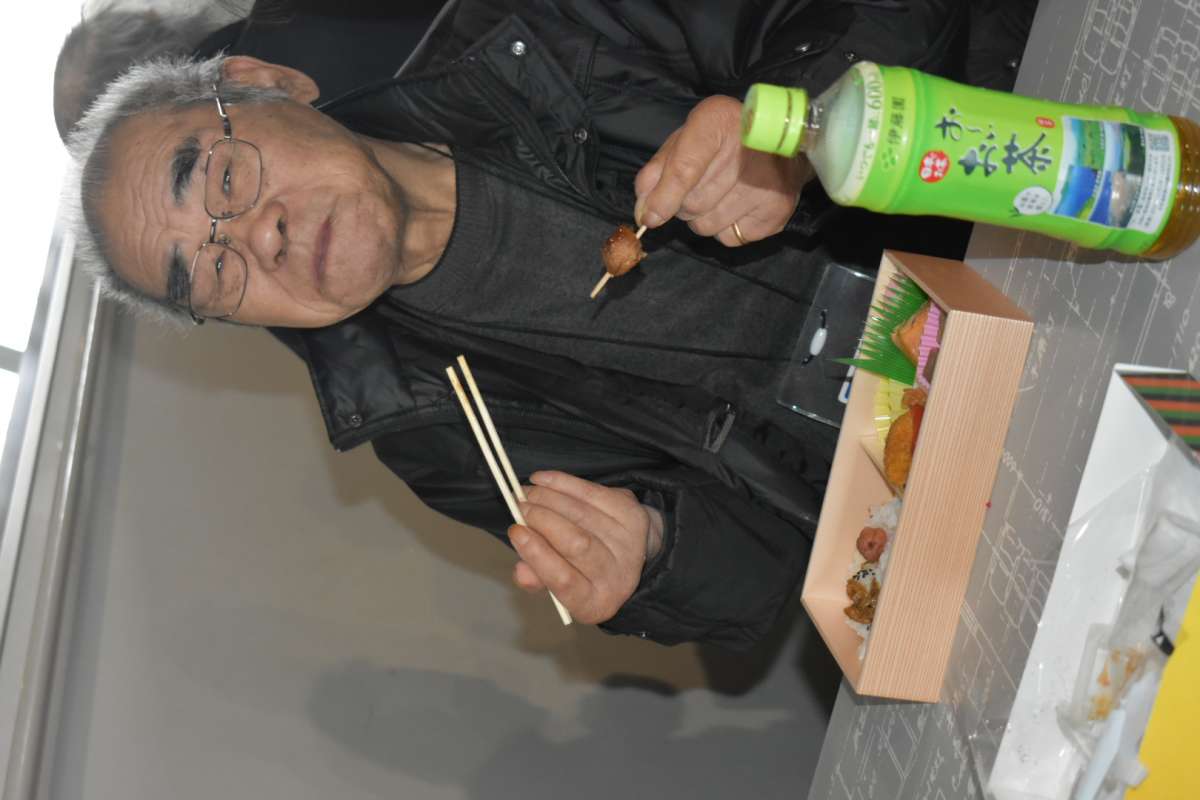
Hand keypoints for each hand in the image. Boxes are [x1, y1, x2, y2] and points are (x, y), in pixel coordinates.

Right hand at [509, 471, 664, 624]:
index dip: (537, 554)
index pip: (564, 580)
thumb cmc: (584, 570)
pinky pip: (593, 493)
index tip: (516, 531)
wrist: (631, 553)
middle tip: (518, 507)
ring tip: (526, 493)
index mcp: (595, 602)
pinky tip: (542, 480)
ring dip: (549, 498)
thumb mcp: (560, 584)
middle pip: (576, 543)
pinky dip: (563, 483)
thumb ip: (537, 579)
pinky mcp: (632, 515)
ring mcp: (629, 543)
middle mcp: (619, 576)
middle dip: (542, 519)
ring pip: (583, 514)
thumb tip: (520, 570)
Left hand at [635, 95, 811, 246]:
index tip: (650, 217)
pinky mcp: (777, 210)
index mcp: (716, 121)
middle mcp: (746, 151)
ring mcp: (766, 184)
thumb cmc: (725, 139)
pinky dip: (725, 228)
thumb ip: (659, 169)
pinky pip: (729, 238)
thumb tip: (643, 210)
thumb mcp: (687, 139)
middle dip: (683, 204)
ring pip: (706, 226)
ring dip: (702, 218)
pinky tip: (737, 204)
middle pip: (691, 204)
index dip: (663, 198)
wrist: (783, 140)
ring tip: (719, 194)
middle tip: (698, 187)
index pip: (684, 170)